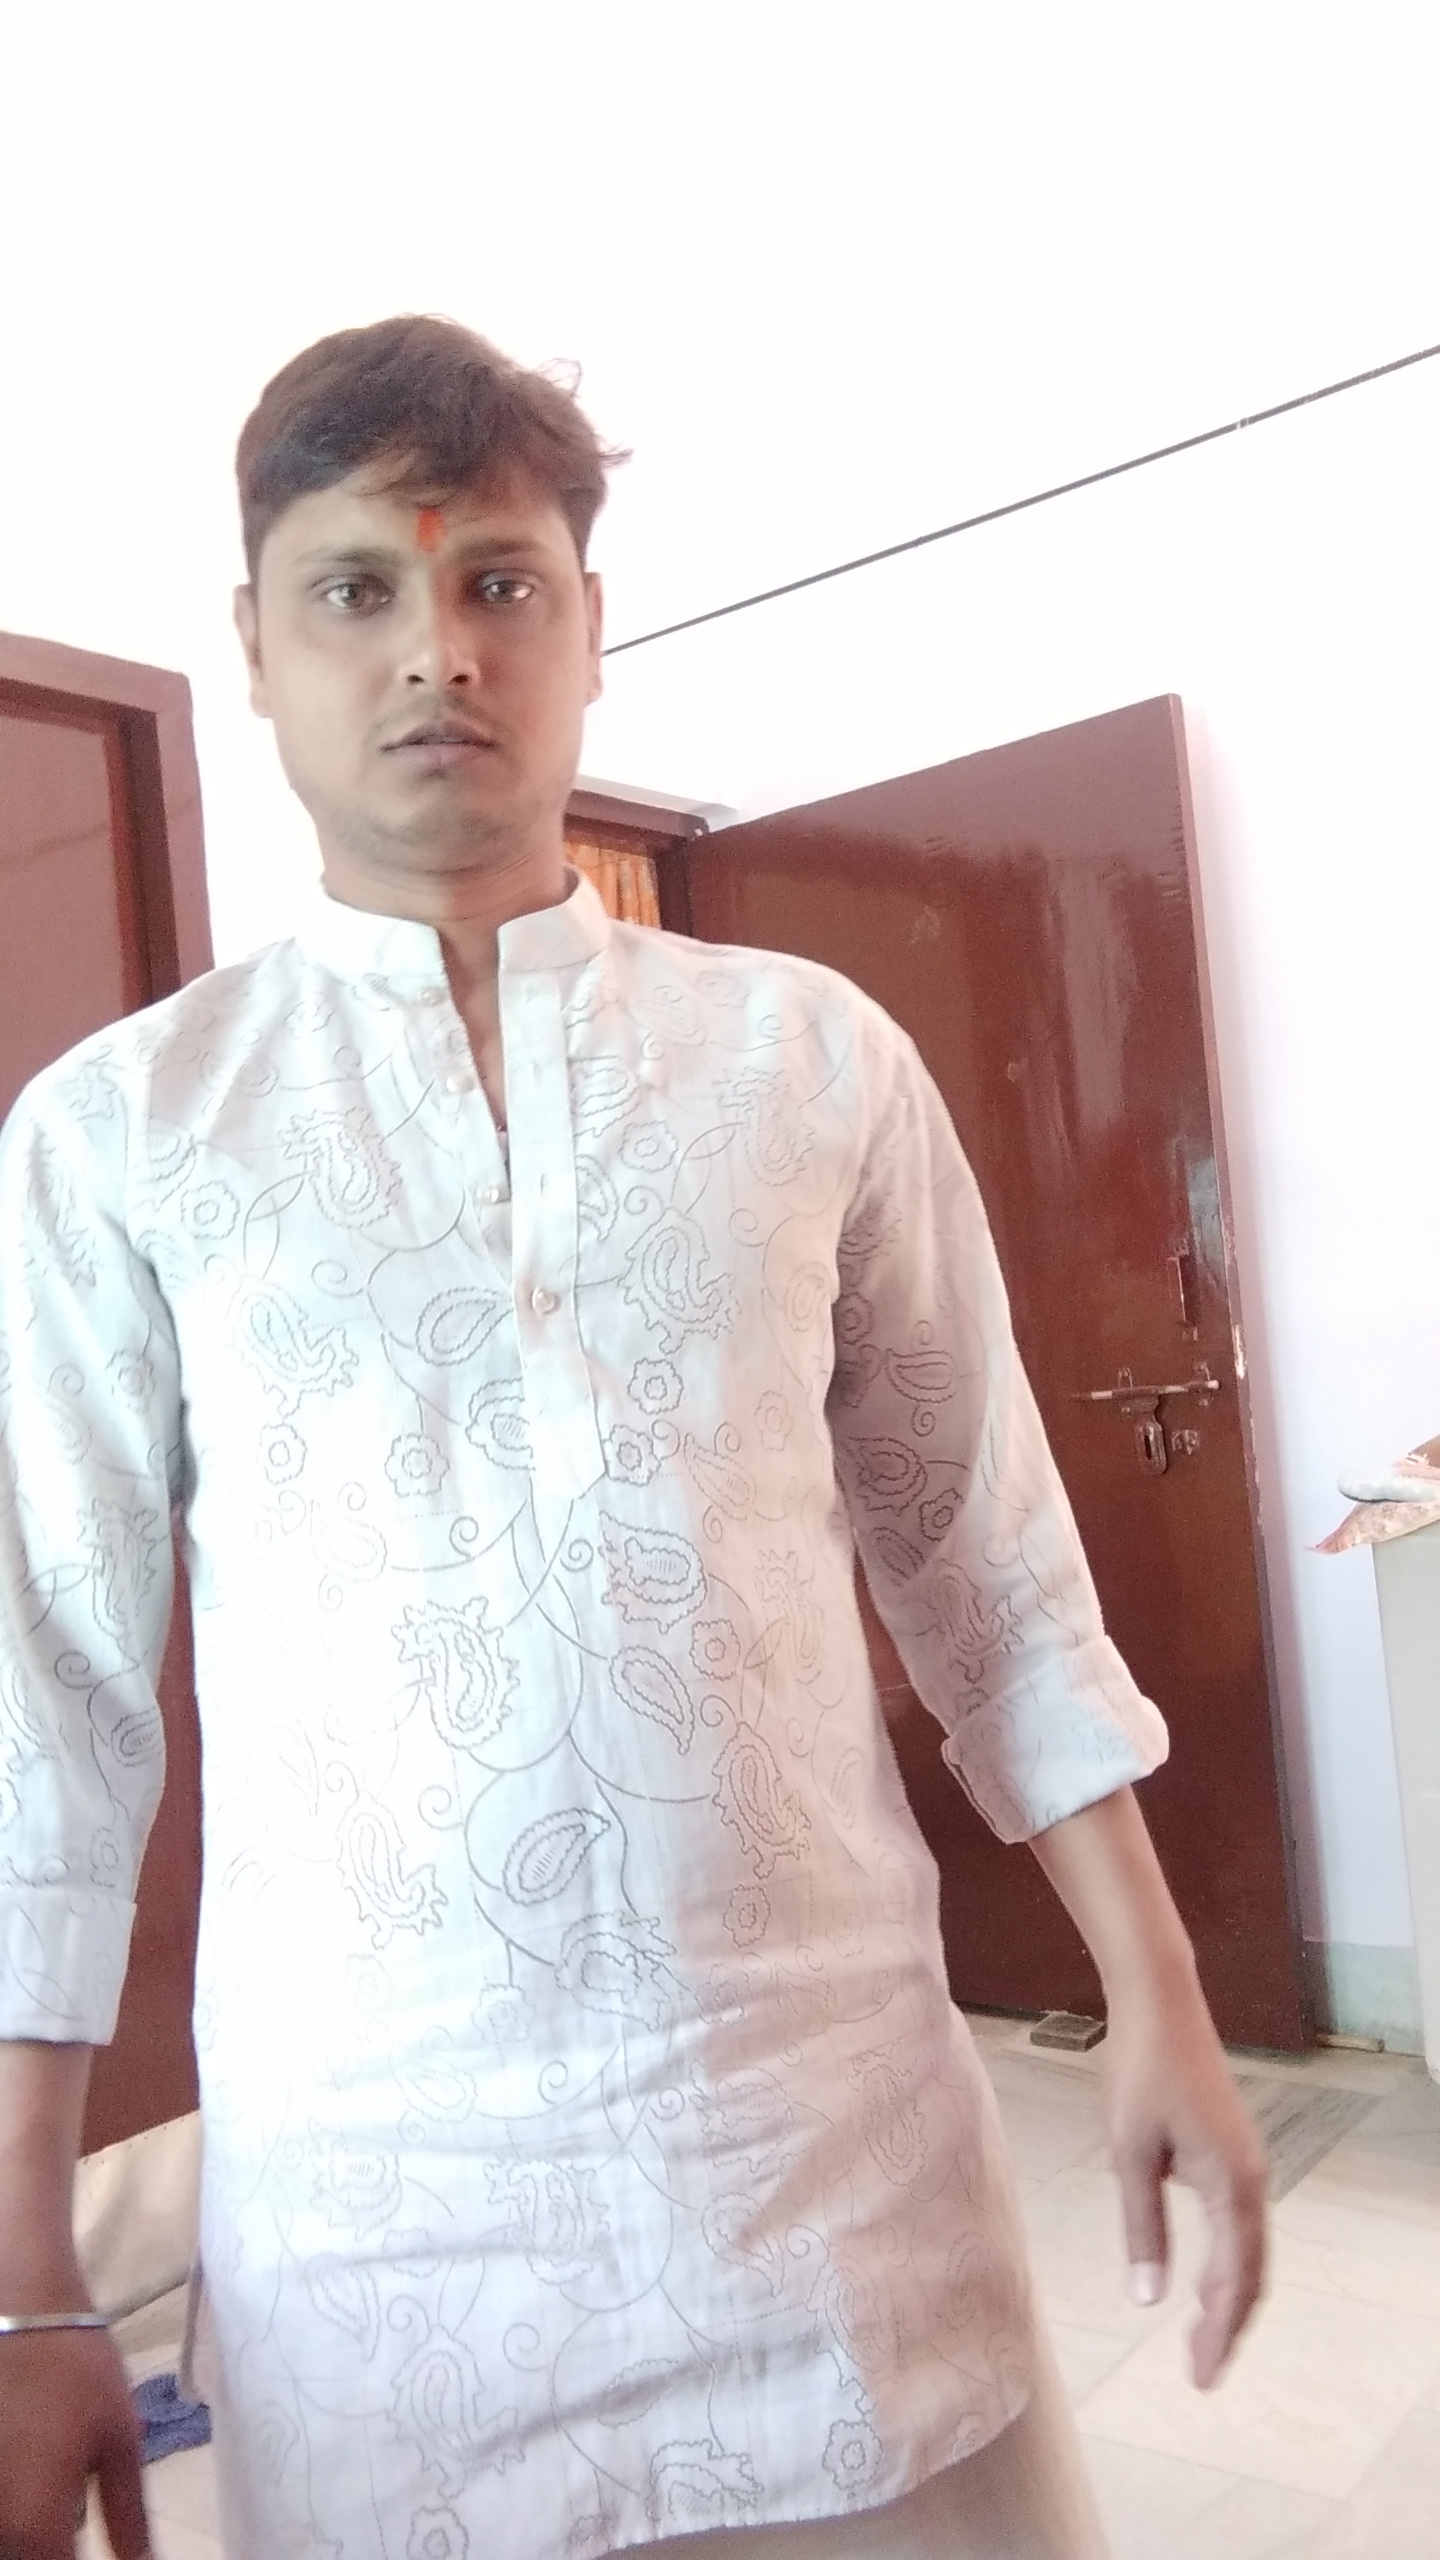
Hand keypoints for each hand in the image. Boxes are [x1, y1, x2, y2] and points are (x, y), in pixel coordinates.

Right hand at [0, 2329, 148, 2558]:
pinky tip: (37, 2477)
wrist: (18, 2305)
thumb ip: (129, 2516)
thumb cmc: (76, 2369)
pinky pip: (2, 2518)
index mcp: (37, 2531)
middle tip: (78, 2524)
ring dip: (34, 2537)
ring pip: (12, 2543)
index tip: (105, 2556)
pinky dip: (17, 2517)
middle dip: (55, 2550)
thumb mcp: (119, 2440)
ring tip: (61, 2491)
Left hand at [1101, 1984, 1268, 2386]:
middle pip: (1248, 2271)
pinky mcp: (1230, 2151)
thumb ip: (1143, 2228)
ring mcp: (1244, 2163)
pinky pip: (1236, 2223)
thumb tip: (1149, 2298)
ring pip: (1245, 2249)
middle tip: (1200, 2372)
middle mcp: (1250, 2178)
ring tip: (1199, 2339)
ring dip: (1226, 2295)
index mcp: (1231, 2185)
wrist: (1159, 2003)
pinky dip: (1224, 2261)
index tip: (1201, 2377)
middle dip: (1226, 2325)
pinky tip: (1202, 2279)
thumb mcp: (1130, 2154)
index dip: (1219, 2332)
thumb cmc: (1140, 2072)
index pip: (1235, 2280)